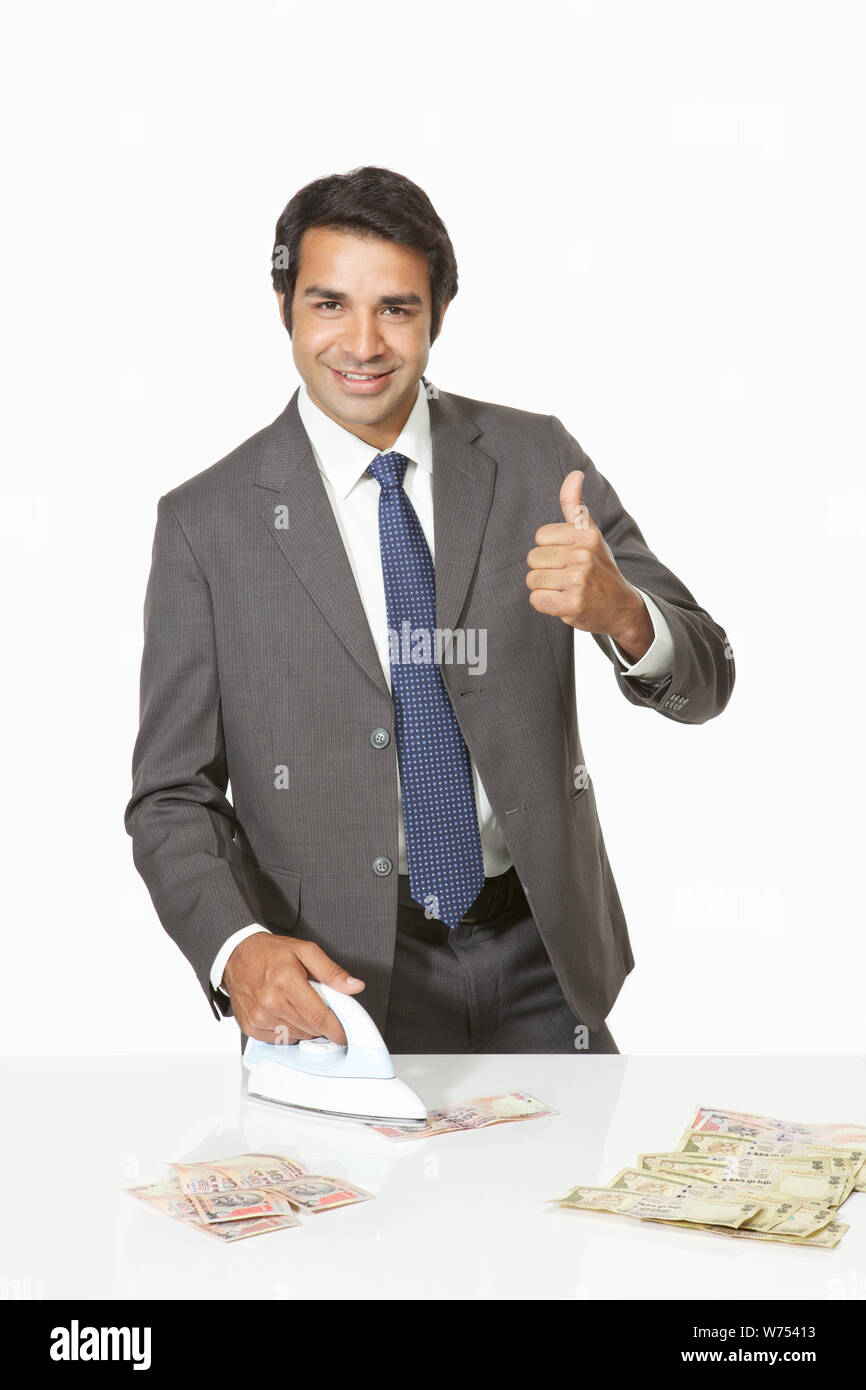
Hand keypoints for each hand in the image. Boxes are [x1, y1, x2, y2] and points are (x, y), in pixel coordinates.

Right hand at [222, 934, 365, 1046]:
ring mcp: (259, 1017)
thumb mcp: (305, 951)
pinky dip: (288, 1031)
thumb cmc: (270, 953)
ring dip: (305, 1027)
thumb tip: (354, 986)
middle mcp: (270, 1002)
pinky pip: (279, 1040)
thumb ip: (332, 971)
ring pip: (296, 1036)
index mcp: (286, 981)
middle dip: (321, 1024)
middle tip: (319, 1008)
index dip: (336, 1029)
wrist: (236, 956)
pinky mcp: (251, 1027)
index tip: (344, 1034)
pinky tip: (285, 1013)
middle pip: (310, 1029)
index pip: (318, 1016)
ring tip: (299, 1006)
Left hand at [525, 470, 652, 658]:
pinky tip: (565, 602)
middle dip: (546, 570)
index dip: (550, 549)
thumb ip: (576, 505)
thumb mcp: (590, 534)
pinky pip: (536, 599)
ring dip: (545, 588)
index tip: (568, 558)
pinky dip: (546, 604)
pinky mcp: (572, 604)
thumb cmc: (599, 567)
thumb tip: (574, 473)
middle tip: (568, 577)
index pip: (540, 536)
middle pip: (533, 558)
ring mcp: (578, 580)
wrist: (621, 607)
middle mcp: (584, 554)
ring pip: (532, 579)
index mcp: (587, 534)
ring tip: (566, 589)